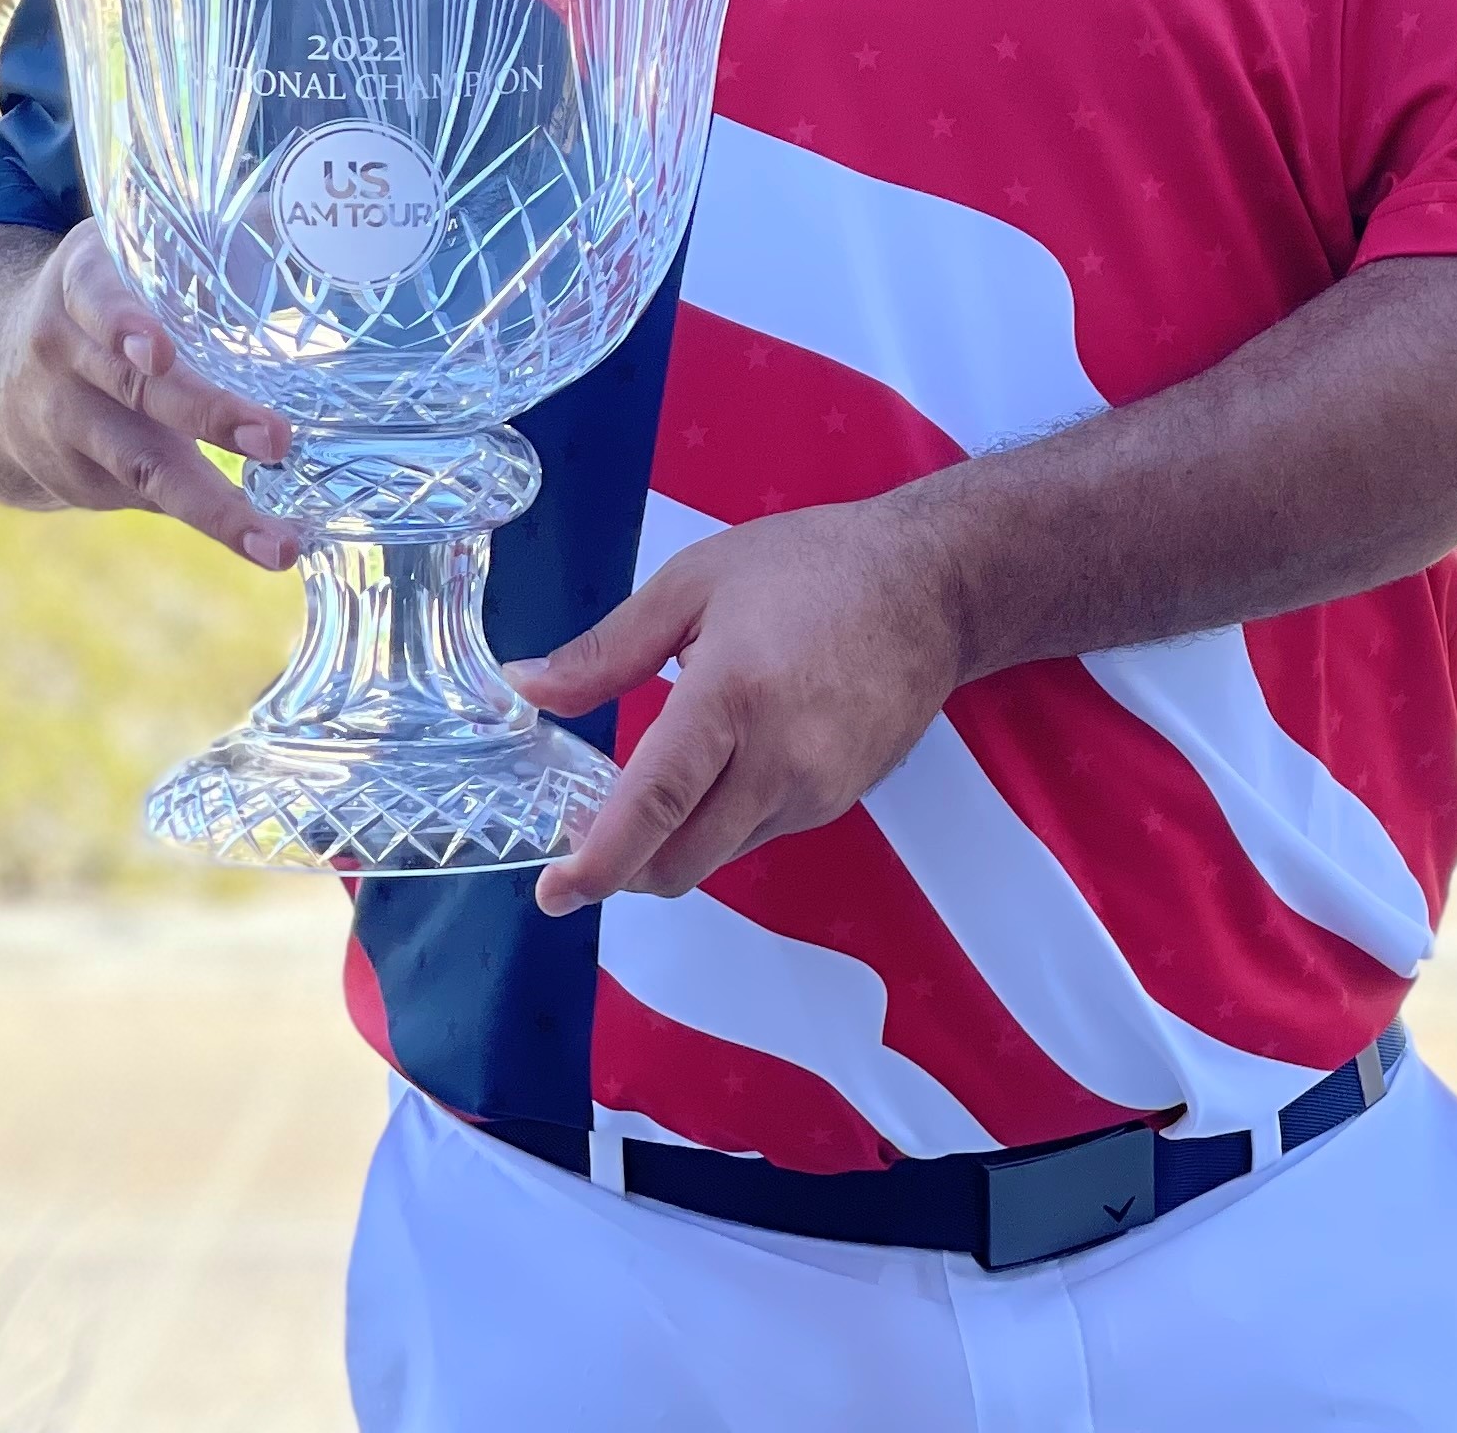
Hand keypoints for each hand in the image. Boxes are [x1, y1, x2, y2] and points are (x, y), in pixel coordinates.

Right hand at [0, 224, 300, 568]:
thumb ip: (222, 234)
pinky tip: (269, 538)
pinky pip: (152, 500)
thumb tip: (324, 207)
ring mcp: (67, 427)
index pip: (96, 299)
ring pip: (144, 469)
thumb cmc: (106, 297)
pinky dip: (213, 517)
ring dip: (217, 511)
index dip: (123, 322)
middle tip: (277, 439)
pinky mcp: (79, 483)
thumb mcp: (137, 252)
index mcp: (80, 285)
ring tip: (281, 546)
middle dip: (207, 416)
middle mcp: (63, 357)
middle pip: (136, 392)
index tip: (157, 349)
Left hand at [506, 494, 971, 916]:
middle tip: (580, 837)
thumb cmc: (810, 567)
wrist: (931, 587)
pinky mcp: (839, 801)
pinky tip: (714, 769)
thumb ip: (605, 650)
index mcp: (733, 695)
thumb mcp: (693, 583)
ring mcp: (816, 789)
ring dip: (671, 846)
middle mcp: (780, 759)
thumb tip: (525, 689)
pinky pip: (757, 833)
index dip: (599, 860)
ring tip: (645, 790)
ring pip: (718, 854)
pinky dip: (717, 823)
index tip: (554, 890)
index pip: (656, 804)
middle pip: (683, 860)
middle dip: (622, 870)